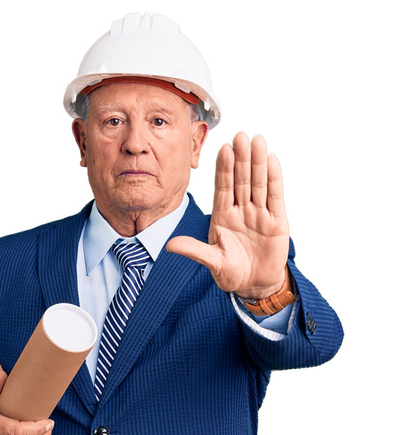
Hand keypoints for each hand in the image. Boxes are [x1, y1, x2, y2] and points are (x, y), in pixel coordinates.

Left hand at [167, 132, 289, 298]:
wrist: (254, 286)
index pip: (222, 187)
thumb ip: (195, 251)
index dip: (223, 169)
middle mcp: (241, 210)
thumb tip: (170, 246)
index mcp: (222, 216)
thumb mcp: (212, 262)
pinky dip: (274, 179)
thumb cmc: (231, 273)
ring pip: (258, 184)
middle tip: (240, 135)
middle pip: (241, 180)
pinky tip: (272, 160)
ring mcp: (259, 214)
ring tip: (257, 140)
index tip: (222, 148)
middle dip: (240, 158)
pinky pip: (275, 197)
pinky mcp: (276, 221)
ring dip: (257, 162)